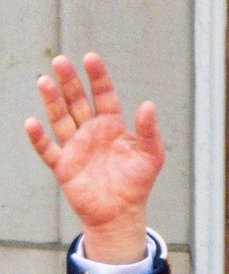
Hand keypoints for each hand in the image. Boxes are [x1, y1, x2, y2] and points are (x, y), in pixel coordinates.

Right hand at [25, 53, 163, 263]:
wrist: (121, 215)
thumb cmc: (137, 185)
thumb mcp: (150, 157)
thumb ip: (149, 131)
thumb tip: (148, 105)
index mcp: (112, 126)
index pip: (103, 95)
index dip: (97, 77)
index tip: (91, 58)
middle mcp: (90, 131)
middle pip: (77, 101)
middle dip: (69, 82)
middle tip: (60, 61)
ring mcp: (75, 147)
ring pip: (60, 118)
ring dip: (52, 101)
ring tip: (44, 81)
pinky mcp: (63, 166)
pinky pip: (47, 149)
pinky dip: (39, 138)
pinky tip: (32, 123)